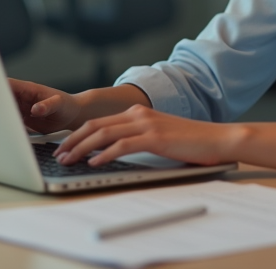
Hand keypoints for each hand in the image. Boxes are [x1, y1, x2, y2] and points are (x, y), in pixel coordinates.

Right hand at [8, 78, 83, 133]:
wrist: (72, 116)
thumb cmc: (67, 105)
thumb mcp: (60, 104)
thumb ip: (48, 105)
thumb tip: (35, 109)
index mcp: (28, 89)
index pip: (7, 84)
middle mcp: (21, 98)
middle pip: (1, 97)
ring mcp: (20, 109)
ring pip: (3, 110)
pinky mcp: (21, 120)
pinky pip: (9, 121)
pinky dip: (4, 126)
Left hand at [55, 105, 240, 166]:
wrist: (218, 139)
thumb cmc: (190, 142)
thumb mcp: (158, 136)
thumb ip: (137, 138)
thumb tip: (112, 152)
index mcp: (137, 112)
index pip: (99, 121)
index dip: (77, 134)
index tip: (64, 147)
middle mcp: (138, 114)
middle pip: (95, 125)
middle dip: (72, 141)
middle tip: (58, 155)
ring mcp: (146, 124)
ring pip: (104, 134)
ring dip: (82, 148)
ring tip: (68, 160)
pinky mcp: (155, 138)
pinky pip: (123, 145)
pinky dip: (105, 154)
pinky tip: (94, 162)